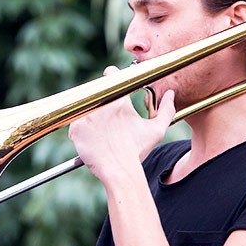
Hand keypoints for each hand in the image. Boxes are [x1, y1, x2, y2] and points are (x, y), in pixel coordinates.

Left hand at [67, 67, 176, 183]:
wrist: (120, 172)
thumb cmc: (137, 151)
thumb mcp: (156, 130)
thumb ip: (166, 109)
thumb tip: (171, 94)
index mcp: (119, 100)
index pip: (111, 74)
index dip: (112, 77)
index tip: (112, 84)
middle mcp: (101, 104)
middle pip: (96, 91)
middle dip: (101, 100)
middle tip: (107, 116)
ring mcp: (86, 116)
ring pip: (84, 107)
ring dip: (90, 114)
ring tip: (101, 130)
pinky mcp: (76, 128)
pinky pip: (75, 122)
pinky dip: (81, 129)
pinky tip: (93, 139)